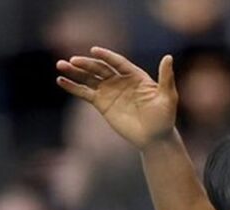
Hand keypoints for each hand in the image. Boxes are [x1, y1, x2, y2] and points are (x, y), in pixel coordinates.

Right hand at [56, 47, 177, 149]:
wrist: (154, 138)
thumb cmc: (164, 118)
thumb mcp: (168, 97)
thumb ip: (166, 77)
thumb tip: (168, 57)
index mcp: (135, 76)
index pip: (118, 62)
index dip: (106, 56)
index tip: (94, 50)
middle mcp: (120, 80)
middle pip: (100, 68)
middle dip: (86, 64)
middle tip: (72, 61)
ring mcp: (110, 91)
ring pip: (90, 78)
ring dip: (75, 71)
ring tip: (61, 65)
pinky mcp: (102, 104)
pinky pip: (85, 93)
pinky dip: (73, 87)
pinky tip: (61, 81)